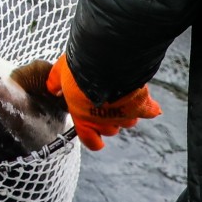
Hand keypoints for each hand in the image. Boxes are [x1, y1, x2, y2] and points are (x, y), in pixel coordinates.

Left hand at [46, 53, 161, 150]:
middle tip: (103, 101)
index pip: (91, 142)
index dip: (93, 137)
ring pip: (127, 121)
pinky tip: (145, 101)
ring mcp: (125, 116)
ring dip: (124, 111)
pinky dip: (148, 107)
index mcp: (84, 119)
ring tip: (119, 94)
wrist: (105, 60)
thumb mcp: (59, 73)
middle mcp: (105, 122)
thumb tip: (52, 89)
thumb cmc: (79, 68)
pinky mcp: (141, 106)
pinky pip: (149, 111)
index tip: (93, 130)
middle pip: (110, 130)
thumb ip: (54, 84)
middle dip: (107, 119)